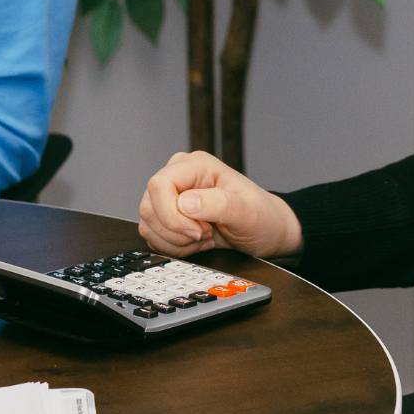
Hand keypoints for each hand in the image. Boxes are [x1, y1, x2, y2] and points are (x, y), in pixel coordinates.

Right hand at [139, 149, 302, 259]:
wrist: (266, 232)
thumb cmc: (261, 217)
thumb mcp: (248, 212)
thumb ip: (219, 204)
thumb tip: (185, 202)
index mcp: (196, 165)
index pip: (159, 184)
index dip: (172, 214)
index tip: (198, 231)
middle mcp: (179, 176)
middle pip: (149, 206)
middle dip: (176, 231)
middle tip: (205, 235)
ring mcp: (170, 196)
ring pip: (148, 223)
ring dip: (175, 241)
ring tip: (204, 238)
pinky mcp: (167, 216)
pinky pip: (152, 235)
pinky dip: (173, 247)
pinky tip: (196, 243)